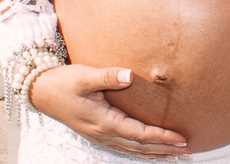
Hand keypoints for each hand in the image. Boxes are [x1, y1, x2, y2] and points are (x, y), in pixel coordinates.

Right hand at [29, 64, 190, 157]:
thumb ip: (108, 76)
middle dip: (164, 149)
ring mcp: (99, 136)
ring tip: (174, 153)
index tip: (180, 138)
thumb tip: (129, 75)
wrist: (42, 92)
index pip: (139, 133)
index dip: (161, 137)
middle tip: (187, 149)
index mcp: (103, 121)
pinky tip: (149, 150)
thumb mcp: (85, 76)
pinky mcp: (97, 133)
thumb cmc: (64, 82)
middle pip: (139, 146)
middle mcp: (102, 133)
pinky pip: (123, 147)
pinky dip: (139, 151)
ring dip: (154, 153)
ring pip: (132, 150)